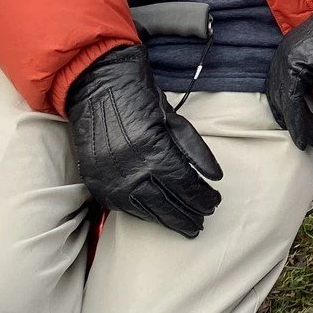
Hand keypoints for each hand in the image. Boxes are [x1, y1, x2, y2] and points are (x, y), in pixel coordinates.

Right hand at [65, 44, 222, 237]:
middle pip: (168, 204)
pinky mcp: (96, 182)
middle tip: (202, 221)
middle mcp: (132, 172)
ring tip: (185, 226)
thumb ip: (194, 150)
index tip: (214, 202)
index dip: (202, 198)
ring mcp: (111, 180)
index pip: (186, 186)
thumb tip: (215, 177)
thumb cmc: (139, 96)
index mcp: (155, 153)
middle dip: (188, 215)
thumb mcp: (173, 118)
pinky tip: (156, 215)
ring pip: (146, 211)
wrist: (97, 86)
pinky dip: (142, 213)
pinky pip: (122, 207)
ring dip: (168, 220)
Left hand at [266, 0, 312, 150]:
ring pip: (285, 103)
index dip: (288, 110)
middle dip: (291, 121)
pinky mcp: (295, 68)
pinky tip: (308, 136)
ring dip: (297, 126)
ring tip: (310, 143)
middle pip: (278, 97)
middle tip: (305, 140)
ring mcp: (286, 60)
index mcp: (287, 51)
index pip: (280, 88)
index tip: (299, 127)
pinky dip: (299, 122)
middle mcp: (282, 55)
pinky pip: (293, 102)